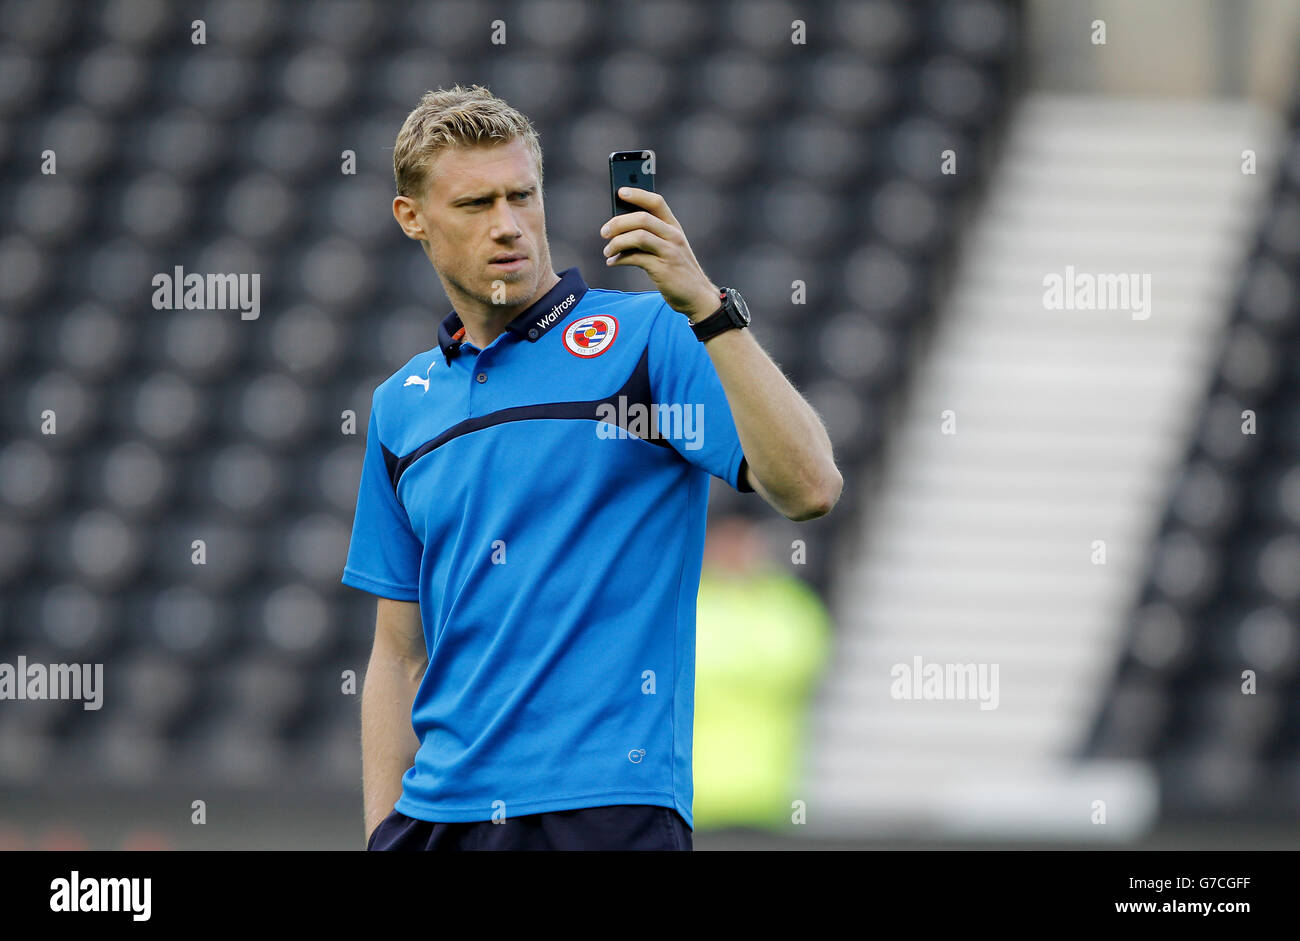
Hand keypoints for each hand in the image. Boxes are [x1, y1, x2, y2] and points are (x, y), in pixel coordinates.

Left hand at [600, 187, 720, 321]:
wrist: (697, 297)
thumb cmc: (678, 271)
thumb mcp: (669, 248)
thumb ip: (651, 236)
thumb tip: (618, 229)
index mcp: (674, 227)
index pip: (657, 202)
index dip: (638, 194)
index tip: (620, 192)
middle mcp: (673, 236)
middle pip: (642, 218)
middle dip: (618, 223)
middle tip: (604, 232)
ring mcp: (669, 252)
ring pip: (638, 236)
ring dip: (617, 242)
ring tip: (607, 251)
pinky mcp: (663, 269)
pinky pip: (636, 258)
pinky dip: (619, 259)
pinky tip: (612, 262)